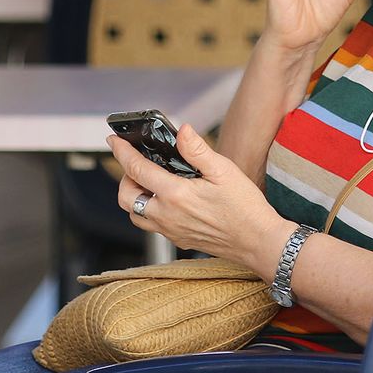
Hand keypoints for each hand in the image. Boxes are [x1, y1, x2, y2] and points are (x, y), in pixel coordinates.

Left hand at [107, 124, 289, 271]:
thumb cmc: (245, 207)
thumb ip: (197, 150)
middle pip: (126, 197)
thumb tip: (181, 131)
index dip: (121, 152)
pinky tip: (165, 201)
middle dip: (124, 177)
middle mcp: (167, 216)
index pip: (136, 169)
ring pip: (135, 215)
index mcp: (175, 195)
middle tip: (136, 163)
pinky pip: (151, 226)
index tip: (113, 140)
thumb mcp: (224, 170)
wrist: (259, 242)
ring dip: (134, 197)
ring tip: (148, 182)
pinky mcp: (179, 240)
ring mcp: (171, 230)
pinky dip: (148, 212)